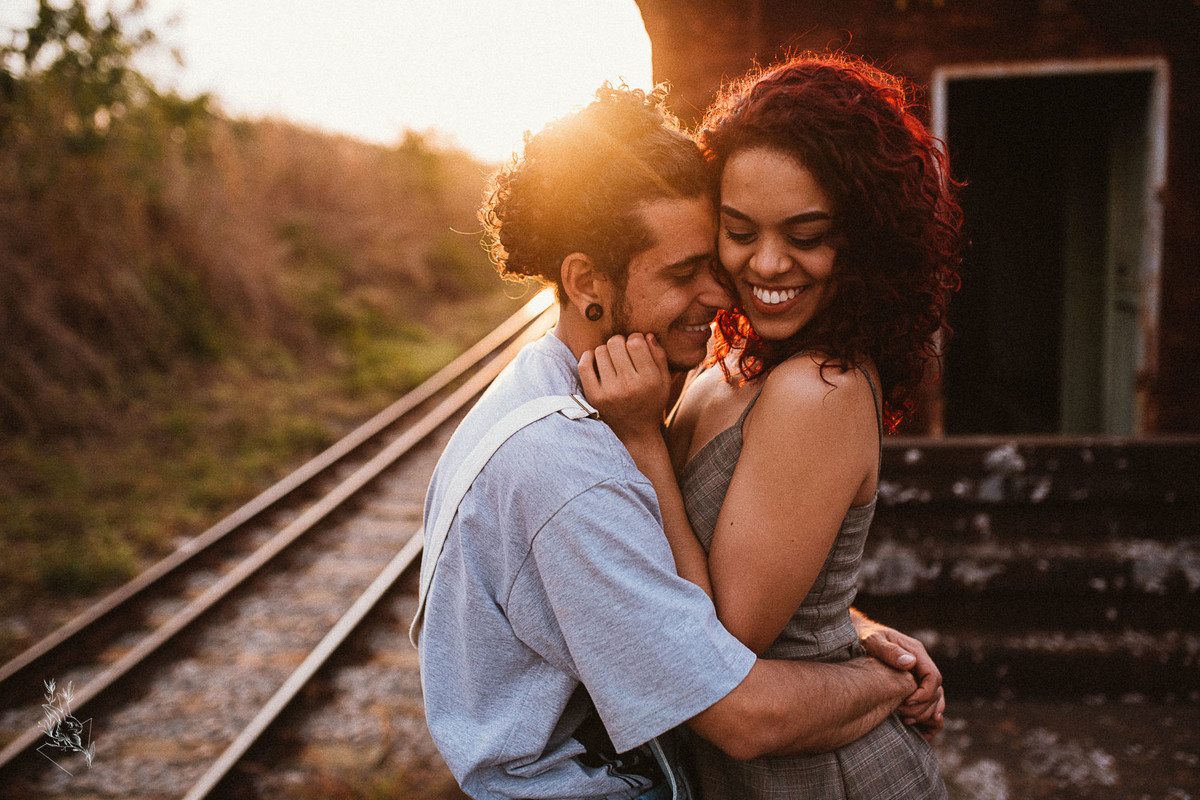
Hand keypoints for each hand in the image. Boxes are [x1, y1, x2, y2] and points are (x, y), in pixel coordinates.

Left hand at [578, 333, 671, 443]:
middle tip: (622, 351)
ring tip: (612, 359)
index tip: (635, 345)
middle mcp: (629, 386)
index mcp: (650, 380)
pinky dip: (589, 356)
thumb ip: (659, 356)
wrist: (635, 433)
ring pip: (600, 351)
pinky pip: (584, 365)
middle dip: (619, 342)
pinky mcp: (594, 397)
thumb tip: (647, 335)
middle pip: (616, 343)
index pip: (636, 342)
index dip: (635, 338)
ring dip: (606, 350)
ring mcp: (609, 392)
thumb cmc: (651, 402)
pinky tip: (596, 359)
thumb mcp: (664, 381)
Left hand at [856, 615, 944, 740]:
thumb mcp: (873, 640)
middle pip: (936, 690)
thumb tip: (909, 662)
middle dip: (923, 706)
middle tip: (903, 715)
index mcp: (916, 651)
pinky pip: (929, 700)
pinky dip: (927, 713)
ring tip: (907, 721)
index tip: (907, 702)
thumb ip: (889, 651)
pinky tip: (919, 725)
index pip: (933, 676)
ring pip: (935, 697)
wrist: (858, 634)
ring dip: (925, 712)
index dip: (925, 693)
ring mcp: (918, 672)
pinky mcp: (913, 681)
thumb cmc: (864, 636)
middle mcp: (921, 663)